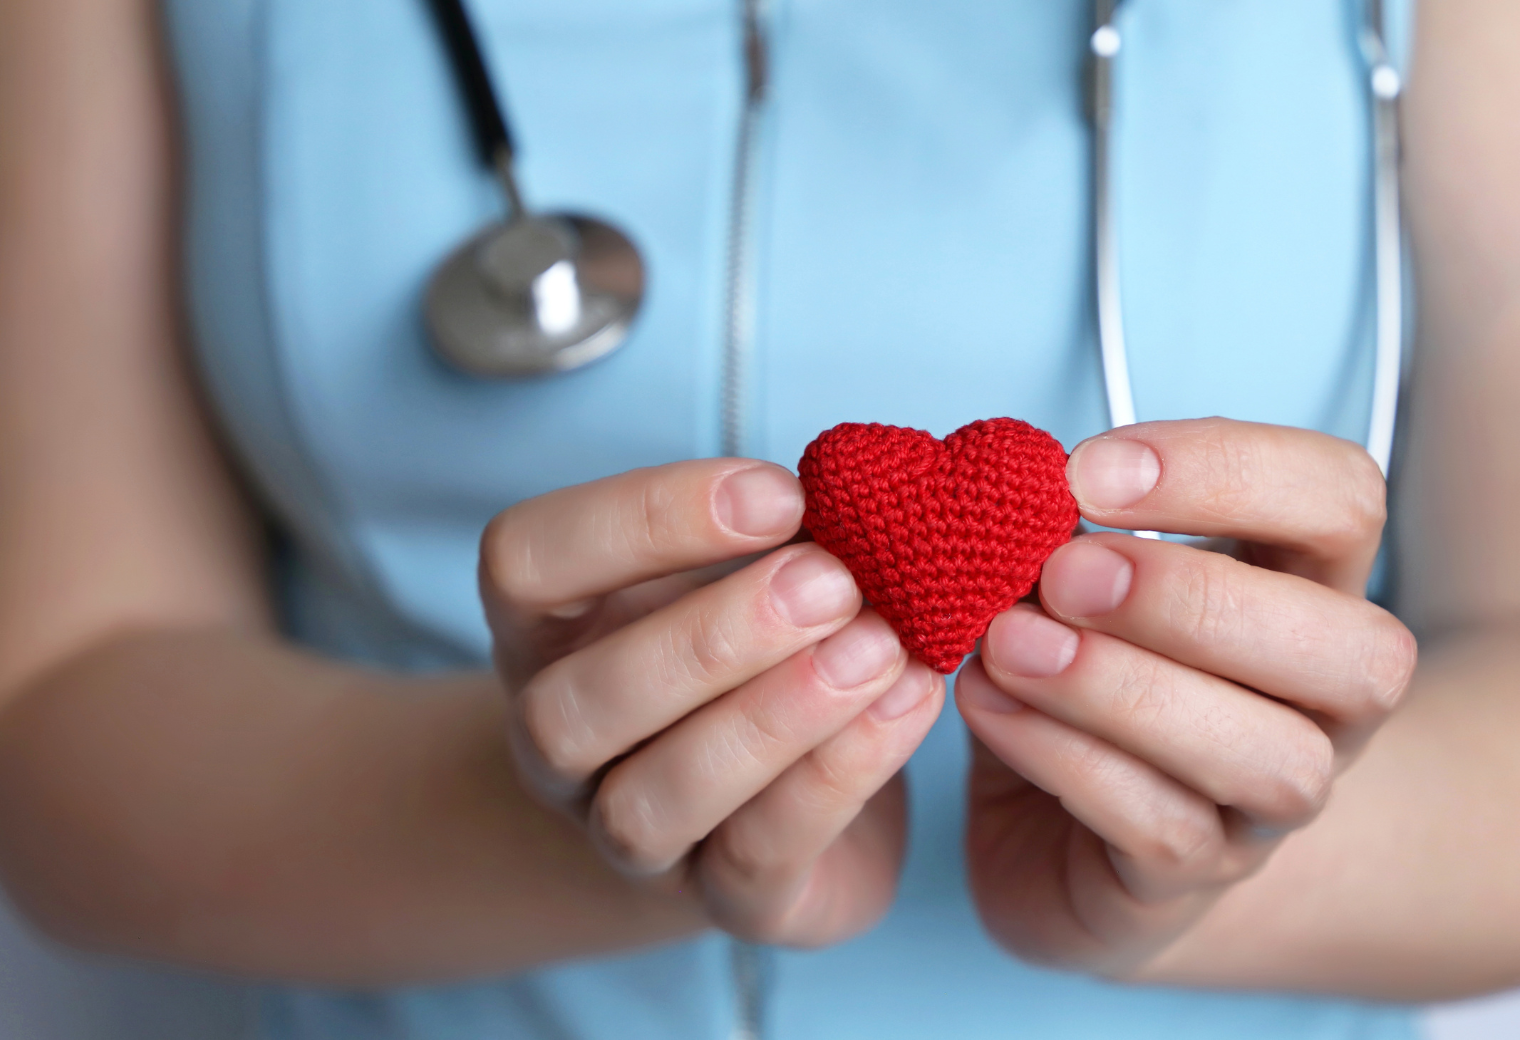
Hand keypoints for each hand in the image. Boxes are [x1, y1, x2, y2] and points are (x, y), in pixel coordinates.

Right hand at [479, 460, 943, 945]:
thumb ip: (779, 530)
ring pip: (648, 805)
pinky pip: (756, 861)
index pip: (523, 562)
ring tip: (876, 649)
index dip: (640, 517)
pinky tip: (907, 703)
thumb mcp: (749, 566)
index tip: (781, 494)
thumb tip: (862, 486)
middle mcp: (560, 746)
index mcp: (547, 630)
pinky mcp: (727, 904)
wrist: (792, 787)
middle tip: (832, 581)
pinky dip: (836, 777)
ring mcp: (628, 841)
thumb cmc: (762, 642)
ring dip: (769, 719)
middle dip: (707, 639)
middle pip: (569, 709)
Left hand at [957, 419, 1416, 975]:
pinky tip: (989, 706)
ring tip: (1010, 644)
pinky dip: (1067, 757)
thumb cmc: (1074, 677)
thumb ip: (1062, 537)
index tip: (1088, 473)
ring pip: (1275, 759)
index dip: (1231, 470)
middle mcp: (1322, 702)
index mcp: (1305, 587)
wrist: (1046, 835)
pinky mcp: (1195, 876)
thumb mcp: (1068, 585)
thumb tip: (1011, 493)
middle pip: (1359, 650)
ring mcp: (1271, 804)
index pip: (1341, 502)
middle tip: (1063, 572)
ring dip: (1126, 688)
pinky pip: (1165, 827)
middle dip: (1198, 598)